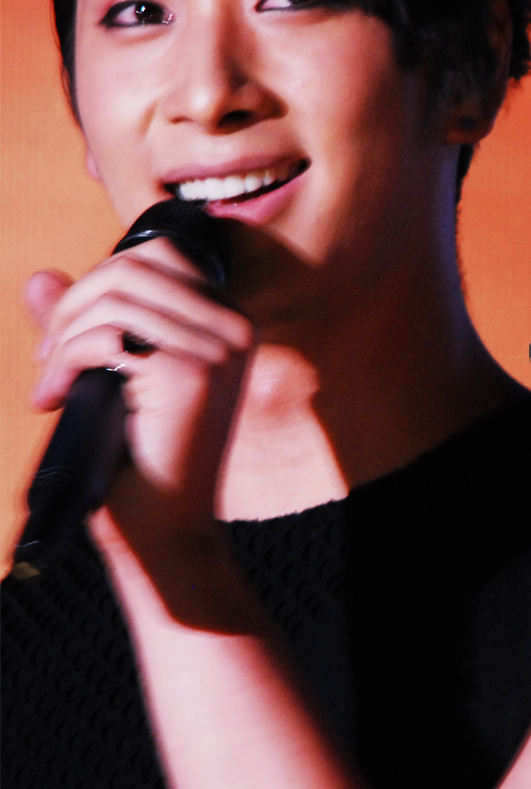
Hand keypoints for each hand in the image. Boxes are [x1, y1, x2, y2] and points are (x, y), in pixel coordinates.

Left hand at [25, 240, 252, 533]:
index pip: (159, 256)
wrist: (163, 533)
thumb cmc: (139, 462)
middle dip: (75, 303)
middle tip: (48, 360)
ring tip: (50, 384)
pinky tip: (56, 397)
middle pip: (135, 265)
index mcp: (227, 323)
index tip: (67, 337)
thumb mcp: (114, 377)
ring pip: (116, 295)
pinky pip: (107, 335)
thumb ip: (83, 324)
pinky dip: (67, 360)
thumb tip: (38, 278)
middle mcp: (233, 328)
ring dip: (65, 337)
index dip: (99, 282)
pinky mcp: (189, 373)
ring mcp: (217, 348)